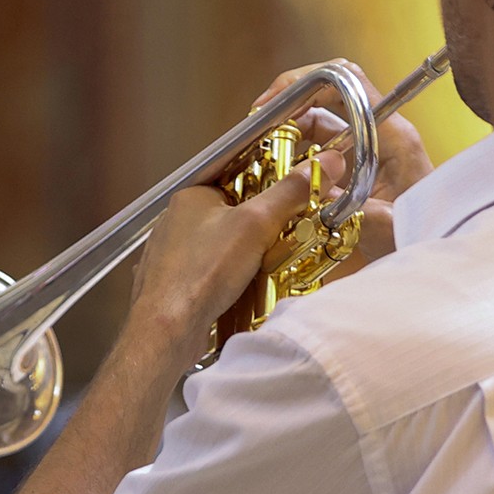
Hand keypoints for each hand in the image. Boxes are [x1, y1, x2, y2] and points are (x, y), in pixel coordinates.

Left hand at [125, 149, 344, 373]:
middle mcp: (178, 220)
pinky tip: (250, 286)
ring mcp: (174, 253)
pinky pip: (214, 269)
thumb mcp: (256, 224)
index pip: (239, 173)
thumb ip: (291, 192)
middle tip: (298, 228)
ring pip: (225, 242)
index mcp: (193, 195)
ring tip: (279, 260)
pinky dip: (234, 274)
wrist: (165, 331)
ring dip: (252, 250)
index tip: (301, 190)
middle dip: (267, 220)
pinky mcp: (177, 283)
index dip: (274, 179)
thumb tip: (328, 162)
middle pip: (235, 209)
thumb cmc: (203, 272)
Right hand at [258, 63, 433, 271]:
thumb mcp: (385, 228)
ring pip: (322, 125)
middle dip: (288, 108)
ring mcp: (372, 150)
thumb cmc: (427, 233)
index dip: (304, 83)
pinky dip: (300, 158)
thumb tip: (305, 196)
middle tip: (256, 131)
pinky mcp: (363, 169)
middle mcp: (382, 134)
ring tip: (263, 155)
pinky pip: (325, 150)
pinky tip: (283, 178)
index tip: (270, 105)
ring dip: (290, 135)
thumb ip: (346, 210)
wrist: (445, 247)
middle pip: (327, 98)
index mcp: (392, 135)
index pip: (347, 81)